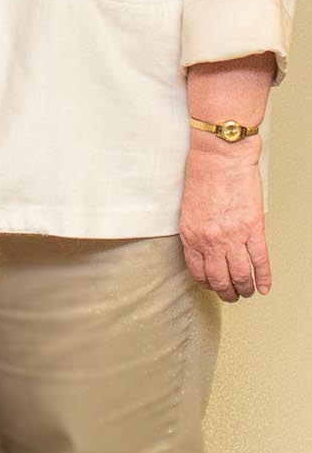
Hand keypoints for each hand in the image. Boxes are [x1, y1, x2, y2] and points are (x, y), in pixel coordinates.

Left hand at [179, 129, 269, 300]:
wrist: (220, 156)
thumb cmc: (202, 175)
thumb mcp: (188, 208)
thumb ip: (196, 230)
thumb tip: (205, 248)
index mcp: (190, 234)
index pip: (196, 271)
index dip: (206, 283)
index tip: (211, 286)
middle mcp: (209, 240)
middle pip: (218, 279)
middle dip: (225, 292)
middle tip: (231, 296)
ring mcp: (232, 236)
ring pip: (240, 275)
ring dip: (244, 288)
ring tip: (246, 292)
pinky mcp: (253, 229)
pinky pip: (260, 261)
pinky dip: (263, 277)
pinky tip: (264, 287)